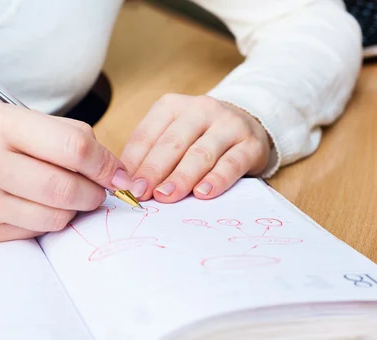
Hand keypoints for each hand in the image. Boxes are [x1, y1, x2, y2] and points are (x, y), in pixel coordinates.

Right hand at [0, 104, 132, 242]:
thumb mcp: (10, 120)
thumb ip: (61, 137)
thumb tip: (114, 168)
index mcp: (2, 125)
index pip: (75, 147)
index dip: (107, 164)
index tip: (119, 173)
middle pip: (69, 188)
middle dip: (95, 193)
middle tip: (97, 190)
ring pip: (57, 217)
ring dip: (73, 210)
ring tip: (65, 196)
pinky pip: (35, 232)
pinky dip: (48, 222)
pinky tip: (38, 207)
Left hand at [121, 94, 270, 202]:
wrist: (249, 127)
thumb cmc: (200, 138)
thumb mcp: (173, 138)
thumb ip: (151, 157)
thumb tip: (127, 186)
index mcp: (172, 106)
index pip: (147, 135)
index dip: (135, 162)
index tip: (125, 186)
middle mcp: (201, 110)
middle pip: (172, 143)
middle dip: (154, 171)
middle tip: (141, 193)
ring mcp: (228, 124)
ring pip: (201, 154)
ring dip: (181, 178)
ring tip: (166, 196)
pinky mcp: (251, 144)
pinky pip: (231, 164)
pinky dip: (216, 180)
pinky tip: (202, 194)